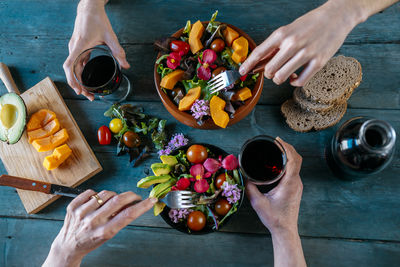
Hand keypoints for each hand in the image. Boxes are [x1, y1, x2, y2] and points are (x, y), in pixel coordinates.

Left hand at [43, 190, 155, 266]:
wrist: (68, 246)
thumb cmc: (91, 240)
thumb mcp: (108, 235)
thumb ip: (120, 219)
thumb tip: (133, 204)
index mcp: (103, 231)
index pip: (128, 215)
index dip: (142, 206)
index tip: (151, 200)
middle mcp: (92, 221)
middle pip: (118, 200)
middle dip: (131, 196)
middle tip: (135, 197)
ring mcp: (81, 212)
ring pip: (106, 194)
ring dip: (113, 196)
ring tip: (111, 203)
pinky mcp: (73, 206)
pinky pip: (91, 192)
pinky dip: (97, 195)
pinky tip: (97, 202)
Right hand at [63, 0, 129, 100]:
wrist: (89, 8)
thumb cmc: (97, 20)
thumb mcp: (110, 36)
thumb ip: (118, 51)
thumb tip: (126, 65)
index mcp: (80, 45)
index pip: (70, 65)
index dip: (72, 79)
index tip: (78, 89)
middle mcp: (74, 48)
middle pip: (72, 71)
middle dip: (78, 86)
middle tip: (89, 96)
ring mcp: (74, 48)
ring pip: (73, 68)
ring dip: (79, 81)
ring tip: (88, 92)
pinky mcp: (77, 48)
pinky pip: (76, 64)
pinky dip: (80, 74)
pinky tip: (87, 80)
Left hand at [239, 0, 363, 86]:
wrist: (337, 16)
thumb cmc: (310, 24)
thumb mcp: (289, 30)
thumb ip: (276, 46)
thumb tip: (260, 62)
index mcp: (282, 34)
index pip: (259, 52)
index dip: (248, 64)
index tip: (241, 72)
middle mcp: (292, 43)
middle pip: (270, 70)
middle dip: (269, 74)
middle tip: (273, 71)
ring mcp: (306, 53)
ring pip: (282, 77)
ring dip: (281, 79)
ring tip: (286, 73)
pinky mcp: (318, 62)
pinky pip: (299, 82)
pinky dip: (294, 82)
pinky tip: (295, 77)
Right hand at [246, 137, 302, 234]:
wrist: (285, 230)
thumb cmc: (274, 218)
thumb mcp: (258, 202)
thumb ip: (249, 188)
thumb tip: (243, 176)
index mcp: (290, 183)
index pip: (293, 159)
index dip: (286, 147)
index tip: (277, 140)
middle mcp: (296, 182)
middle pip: (297, 159)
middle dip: (287, 147)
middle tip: (276, 142)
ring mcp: (297, 185)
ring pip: (296, 164)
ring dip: (288, 154)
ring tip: (277, 149)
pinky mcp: (295, 188)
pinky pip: (294, 170)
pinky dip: (288, 162)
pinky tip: (279, 162)